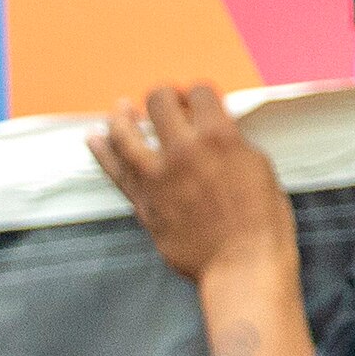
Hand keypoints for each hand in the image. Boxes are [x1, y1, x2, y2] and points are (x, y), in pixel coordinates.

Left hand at [88, 85, 294, 284]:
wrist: (242, 263)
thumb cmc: (259, 222)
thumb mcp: (257, 166)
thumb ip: (229, 144)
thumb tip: (213, 135)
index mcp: (218, 136)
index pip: (199, 93)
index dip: (196, 92)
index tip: (194, 98)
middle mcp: (184, 150)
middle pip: (159, 103)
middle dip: (161, 97)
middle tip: (162, 102)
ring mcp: (158, 177)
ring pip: (125, 133)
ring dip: (121, 117)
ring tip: (120, 110)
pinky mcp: (143, 203)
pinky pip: (115, 172)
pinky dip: (102, 153)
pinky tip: (95, 139)